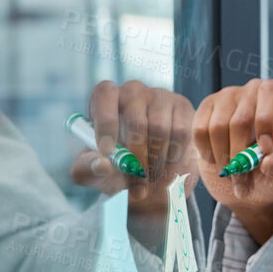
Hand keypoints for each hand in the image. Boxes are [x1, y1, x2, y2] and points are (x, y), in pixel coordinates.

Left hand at [70, 79, 197, 249]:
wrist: (149, 169)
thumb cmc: (115, 165)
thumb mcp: (95, 171)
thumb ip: (90, 168)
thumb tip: (102, 164)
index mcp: (106, 98)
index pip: (105, 95)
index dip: (105, 122)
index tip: (107, 152)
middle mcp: (133, 90)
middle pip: (135, 121)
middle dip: (136, 157)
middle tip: (137, 181)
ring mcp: (160, 96)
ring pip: (160, 129)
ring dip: (157, 161)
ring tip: (152, 176)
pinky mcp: (182, 106)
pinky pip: (182, 132)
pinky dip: (175, 156)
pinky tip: (169, 165)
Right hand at [192, 78, 272, 243]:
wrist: (256, 166)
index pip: (272, 95)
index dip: (267, 122)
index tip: (266, 151)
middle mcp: (255, 89)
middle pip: (241, 120)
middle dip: (242, 158)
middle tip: (245, 185)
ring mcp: (229, 95)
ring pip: (218, 128)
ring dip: (224, 160)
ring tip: (235, 179)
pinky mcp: (208, 106)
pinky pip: (200, 130)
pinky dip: (208, 153)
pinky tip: (220, 161)